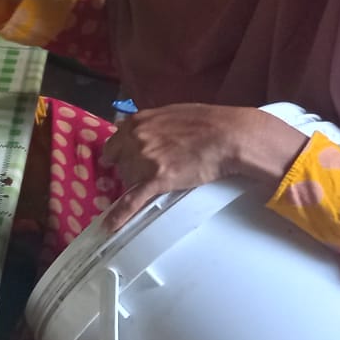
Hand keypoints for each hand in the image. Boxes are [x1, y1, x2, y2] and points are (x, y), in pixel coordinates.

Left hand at [100, 104, 308, 231]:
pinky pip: (133, 200)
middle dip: (133, 170)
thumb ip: (148, 123)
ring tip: (167, 177)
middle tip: (154, 171)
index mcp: (136, 122)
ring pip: (130, 181)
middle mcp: (135, 140)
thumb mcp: (169, 113)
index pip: (114, 145)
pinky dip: (120, 215)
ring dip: (141, 183)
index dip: (119, 156)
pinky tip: (111, 226)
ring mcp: (144, 160)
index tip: (119, 163)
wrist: (228, 135)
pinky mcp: (157, 179)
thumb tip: (135, 130)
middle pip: (121, 165)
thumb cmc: (206, 122)